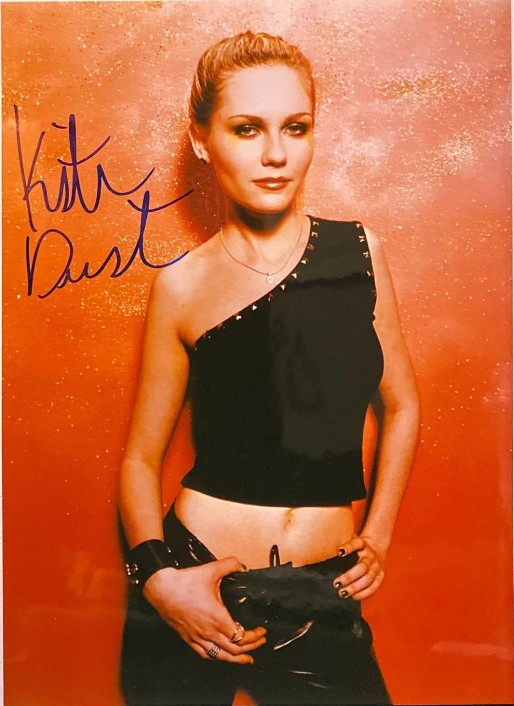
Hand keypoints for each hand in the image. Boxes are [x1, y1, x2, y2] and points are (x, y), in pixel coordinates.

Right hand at [142, 557, 266, 663]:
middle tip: (260, 643)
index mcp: (218, 618)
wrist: (162, 589)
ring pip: (220, 656)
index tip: (262, 631)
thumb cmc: (185, 582)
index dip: (254, 637)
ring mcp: (197, 637)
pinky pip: (204, 654)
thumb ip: (230, 565)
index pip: (242, 637)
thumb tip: (242, 565)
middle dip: (251, 648)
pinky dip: (216, 657)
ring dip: (236, 659)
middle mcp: (209, 632)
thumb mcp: (211, 570)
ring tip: (246, 659)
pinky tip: (220, 655)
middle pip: (234, 649)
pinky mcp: (187, 638)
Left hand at [333, 535, 385, 600]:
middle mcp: (370, 555)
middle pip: (362, 567)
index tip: (339, 552)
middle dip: (349, 576)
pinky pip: (374, 587)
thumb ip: (340, 543)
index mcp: (362, 544)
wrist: (376, 548)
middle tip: (336, 583)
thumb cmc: (356, 547)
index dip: (348, 547)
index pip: (356, 543)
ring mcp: (376, 566)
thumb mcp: (350, 540)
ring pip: (367, 578)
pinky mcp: (380, 576)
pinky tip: (353, 597)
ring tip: (342, 593)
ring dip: (355, 587)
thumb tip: (319, 549)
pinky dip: (363, 593)